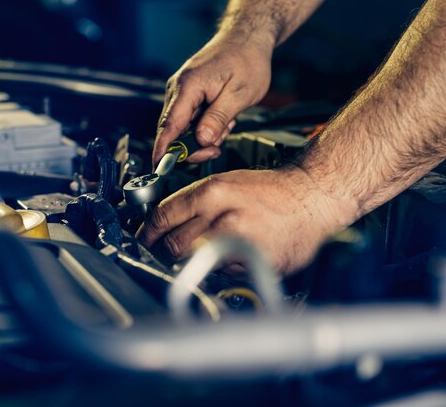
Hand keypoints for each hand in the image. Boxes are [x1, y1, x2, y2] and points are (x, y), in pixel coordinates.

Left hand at [137, 167, 356, 274]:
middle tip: (168, 250)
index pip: (162, 217)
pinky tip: (234, 253)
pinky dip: (221, 268)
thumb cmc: (269, 191)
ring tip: (207, 250)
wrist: (312, 199)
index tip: (146, 238)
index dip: (148, 232)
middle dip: (166, 251)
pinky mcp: (253, 264)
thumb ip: (194, 202)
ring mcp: (239, 243)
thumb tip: (164, 222)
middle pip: (173, 245)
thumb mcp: (226, 183)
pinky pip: (222, 273)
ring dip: (193, 261)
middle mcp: (222, 218)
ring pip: (195, 262)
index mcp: (212, 193)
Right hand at [153, 32, 272, 165]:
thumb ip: (217, 118)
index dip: (163, 150)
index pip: (169, 125)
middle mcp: (178, 89)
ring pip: (184, 128)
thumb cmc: (246, 60)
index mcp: (188, 87)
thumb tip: (201, 140)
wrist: (247, 39)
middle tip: (218, 147)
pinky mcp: (188, 94)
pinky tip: (222, 116)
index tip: (158, 168)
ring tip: (227, 121)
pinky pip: (190, 119)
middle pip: (174, 131)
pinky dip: (206, 125)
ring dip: (204, 134)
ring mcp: (181, 92)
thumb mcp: (239, 94)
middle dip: (195, 145)